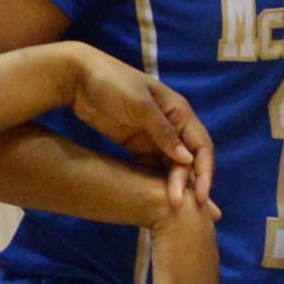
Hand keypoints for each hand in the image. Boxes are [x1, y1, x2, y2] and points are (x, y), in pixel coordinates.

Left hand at [58, 44, 215, 208]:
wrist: (78, 77)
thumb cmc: (112, 83)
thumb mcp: (139, 105)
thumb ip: (163, 132)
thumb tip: (187, 159)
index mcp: (179, 112)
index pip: (201, 146)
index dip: (204, 172)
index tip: (201, 196)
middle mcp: (171, 126)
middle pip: (187, 160)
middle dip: (187, 183)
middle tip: (177, 205)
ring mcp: (153, 136)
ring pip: (172, 166)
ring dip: (173, 185)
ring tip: (169, 207)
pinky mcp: (136, 144)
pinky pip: (152, 166)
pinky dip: (155, 180)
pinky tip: (153, 197)